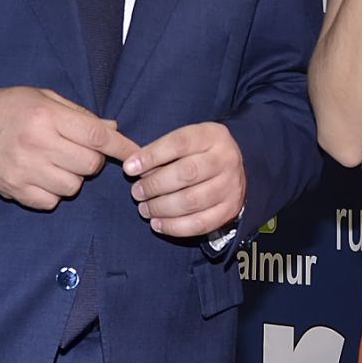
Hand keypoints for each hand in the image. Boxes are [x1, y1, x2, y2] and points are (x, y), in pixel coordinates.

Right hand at [0, 86, 134, 209]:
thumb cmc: (9, 110)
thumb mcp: (44, 99)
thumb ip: (80, 115)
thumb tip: (114, 130)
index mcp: (47, 117)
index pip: (96, 136)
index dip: (121, 147)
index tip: (137, 154)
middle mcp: (37, 144)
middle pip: (90, 165)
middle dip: (92, 161)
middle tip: (77, 152)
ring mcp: (25, 170)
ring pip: (73, 187)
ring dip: (73, 178)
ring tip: (56, 163)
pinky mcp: (14, 190)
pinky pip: (51, 201)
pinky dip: (53, 193)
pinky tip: (42, 177)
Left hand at [124, 122, 245, 237]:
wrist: (232, 171)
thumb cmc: (199, 154)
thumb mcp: (186, 141)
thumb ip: (162, 151)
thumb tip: (133, 167)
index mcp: (213, 136)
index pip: (179, 143)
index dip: (152, 156)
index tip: (129, 168)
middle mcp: (226, 159)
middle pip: (186, 173)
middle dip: (155, 185)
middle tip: (136, 192)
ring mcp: (231, 186)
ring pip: (191, 201)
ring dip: (161, 207)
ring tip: (145, 208)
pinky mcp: (230, 210)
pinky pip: (199, 224)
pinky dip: (174, 227)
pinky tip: (157, 223)